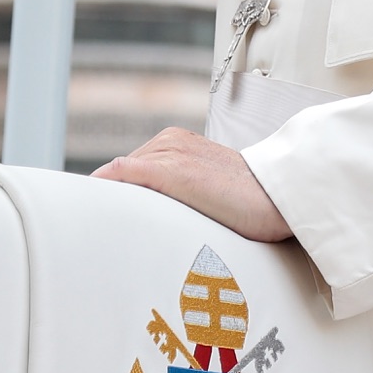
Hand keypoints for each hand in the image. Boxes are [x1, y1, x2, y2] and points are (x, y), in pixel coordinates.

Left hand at [94, 127, 292, 241]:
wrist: (279, 197)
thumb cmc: (250, 200)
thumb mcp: (206, 188)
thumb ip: (178, 192)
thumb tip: (152, 215)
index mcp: (175, 143)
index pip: (130, 170)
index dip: (115, 195)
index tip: (99, 218)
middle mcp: (169, 142)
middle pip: (121, 173)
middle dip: (110, 198)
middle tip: (94, 231)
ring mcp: (170, 154)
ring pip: (120, 174)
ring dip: (108, 198)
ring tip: (93, 229)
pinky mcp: (173, 171)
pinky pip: (126, 173)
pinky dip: (108, 187)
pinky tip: (94, 203)